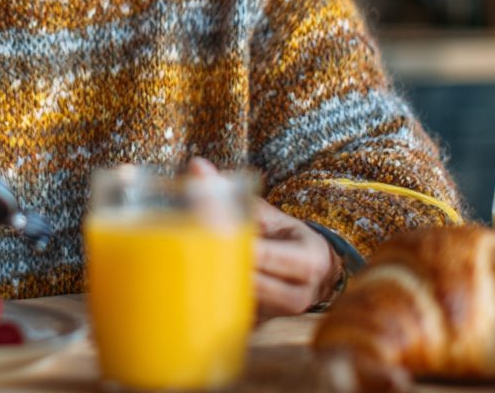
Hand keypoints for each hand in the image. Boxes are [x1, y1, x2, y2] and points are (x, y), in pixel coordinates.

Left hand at [187, 158, 340, 318]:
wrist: (315, 275)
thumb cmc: (288, 239)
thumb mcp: (272, 216)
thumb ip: (236, 195)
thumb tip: (196, 166)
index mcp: (306, 261)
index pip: (262, 254)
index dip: (228, 240)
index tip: (197, 226)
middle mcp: (299, 295)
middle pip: (248, 281)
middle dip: (215, 262)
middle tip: (180, 244)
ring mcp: (279, 317)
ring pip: (239, 302)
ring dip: (210, 283)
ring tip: (181, 261)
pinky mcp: (262, 327)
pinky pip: (232, 316)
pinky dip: (210, 299)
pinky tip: (188, 283)